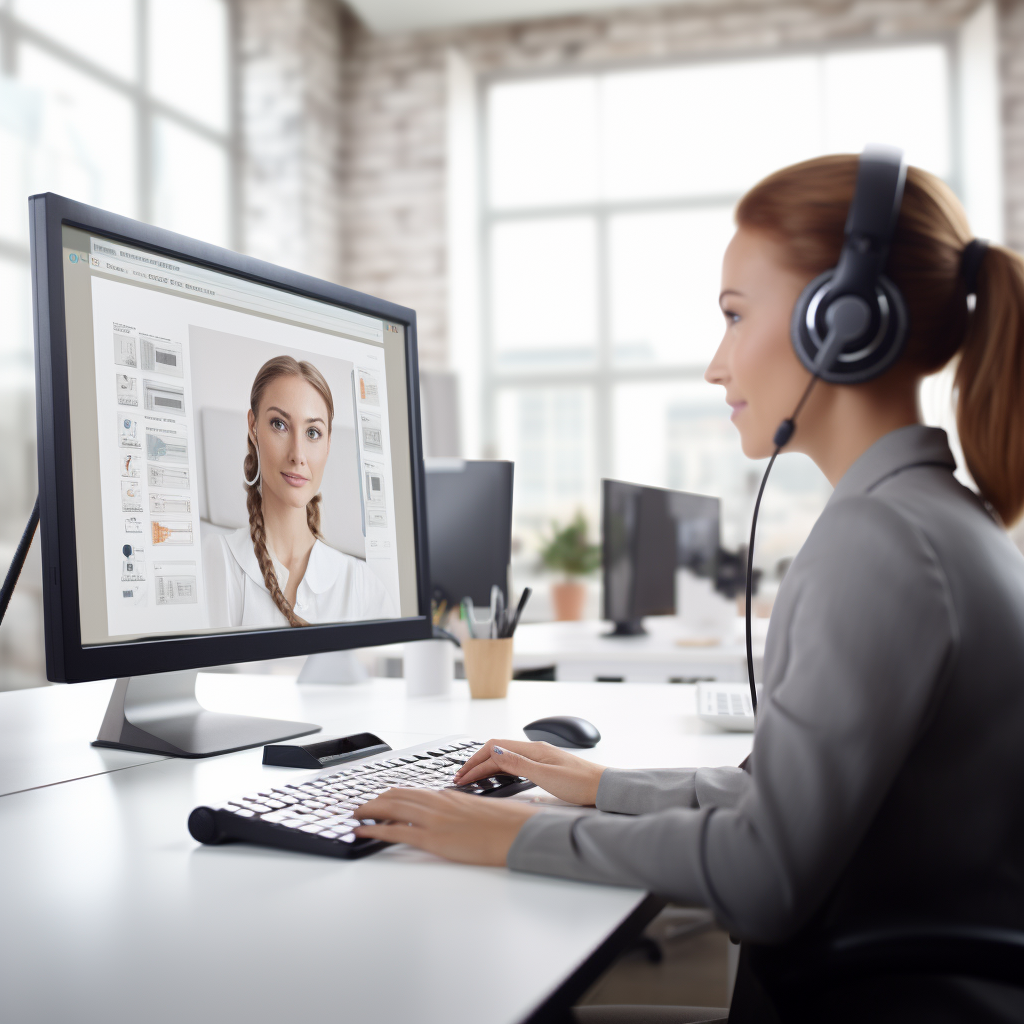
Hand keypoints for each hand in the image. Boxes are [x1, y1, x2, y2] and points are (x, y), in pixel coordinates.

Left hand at [353, 788, 538, 864]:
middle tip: (360, 807)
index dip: (391, 795)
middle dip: (374, 801)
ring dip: (369, 811)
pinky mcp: (433, 838)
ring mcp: (434, 819)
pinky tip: (362, 832)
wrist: (517, 832)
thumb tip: (452, 817)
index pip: (411, 791)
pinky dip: (374, 831)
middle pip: (396, 797)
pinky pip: (396, 832)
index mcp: (449, 795)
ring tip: (355, 816)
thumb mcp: (480, 809)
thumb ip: (460, 810)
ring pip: (391, 810)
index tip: (378, 799)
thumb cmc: (506, 823)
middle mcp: (438, 802)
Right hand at [454, 739, 605, 805]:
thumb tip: (494, 751)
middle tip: (461, 778)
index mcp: (533, 749)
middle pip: (496, 750)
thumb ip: (518, 764)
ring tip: (472, 778)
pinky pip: (514, 764)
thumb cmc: (581, 783)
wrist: (605, 789)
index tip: (462, 776)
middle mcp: (534, 750)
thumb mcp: (546, 776)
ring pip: (504, 757)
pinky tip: (496, 777)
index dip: (475, 761)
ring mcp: (539, 758)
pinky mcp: (544, 767)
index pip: (494, 748)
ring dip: (486, 766)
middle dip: (476, 763)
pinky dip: (499, 769)